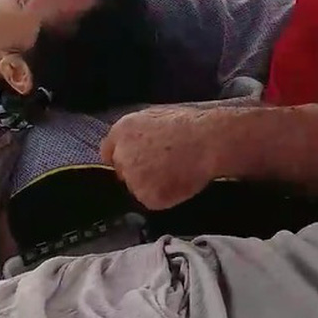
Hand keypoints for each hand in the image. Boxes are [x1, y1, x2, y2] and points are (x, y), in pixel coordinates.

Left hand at [101, 106, 228, 210]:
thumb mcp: (156, 116)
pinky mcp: (147, 196)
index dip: (123, 159)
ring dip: (152, 186)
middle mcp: (122, 155)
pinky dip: (165, 197)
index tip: (134, 163)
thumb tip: (134, 143)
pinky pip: (153, 201)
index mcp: (122, 131)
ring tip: (176, 173)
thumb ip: (137, 132)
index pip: (109, 152)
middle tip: (163, 169)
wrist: (208, 141)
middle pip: (123, 172)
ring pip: (138, 188)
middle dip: (138, 173)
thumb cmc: (191, 125)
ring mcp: (133, 178)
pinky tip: (180, 182)